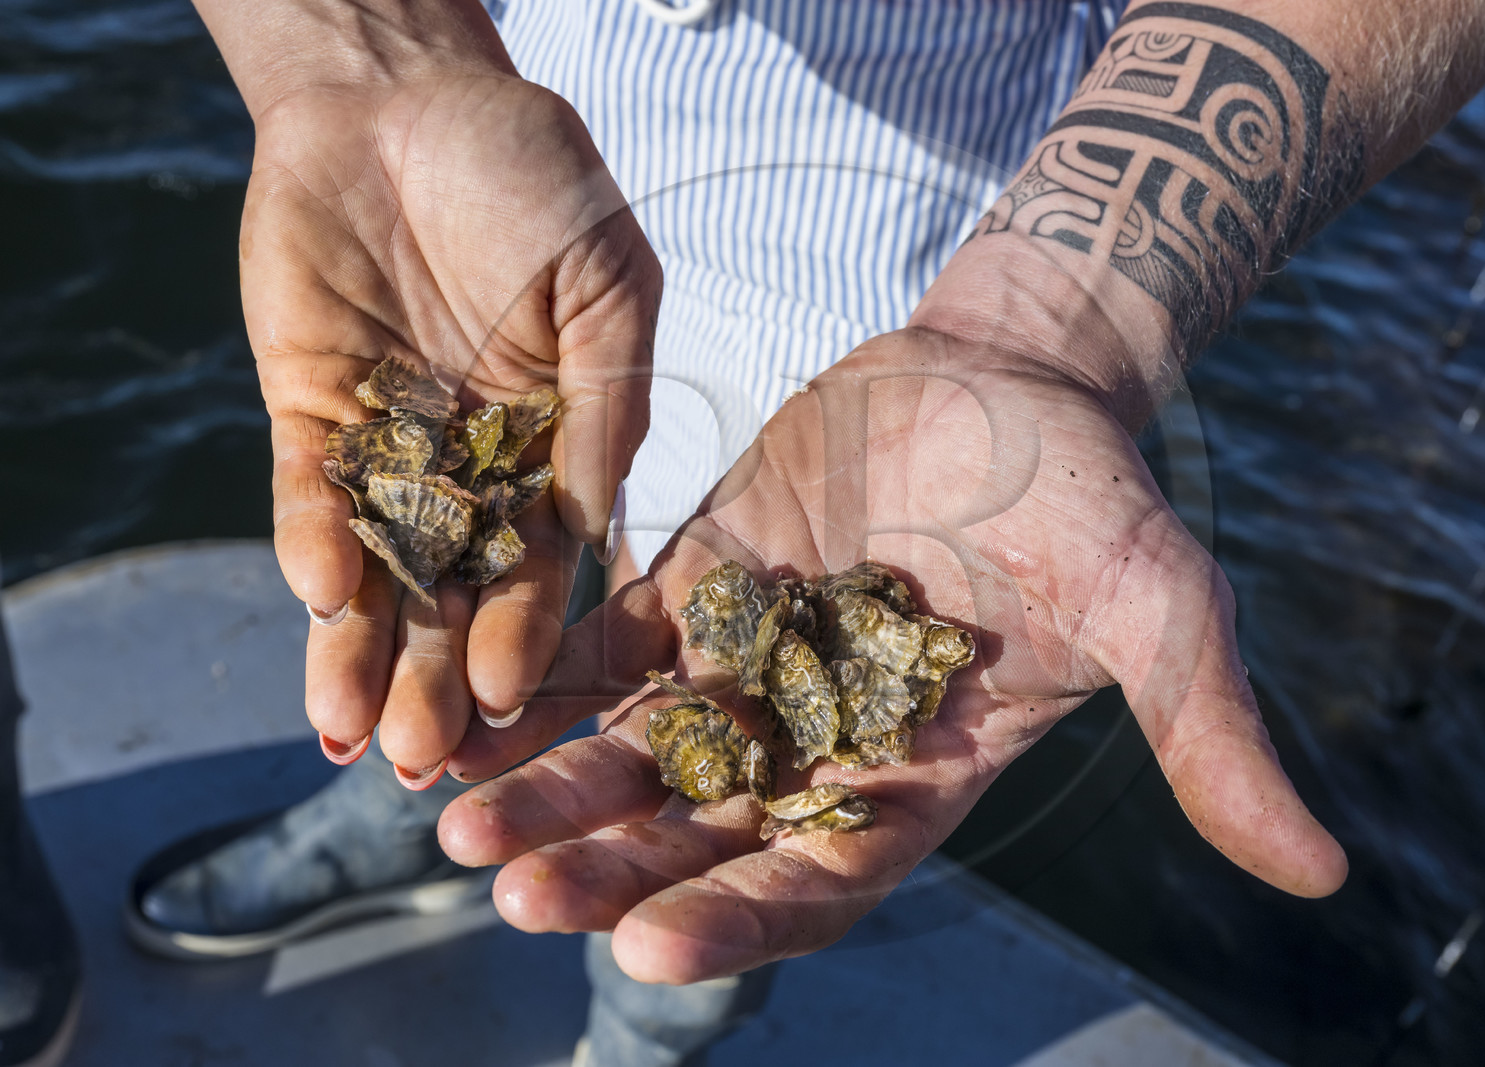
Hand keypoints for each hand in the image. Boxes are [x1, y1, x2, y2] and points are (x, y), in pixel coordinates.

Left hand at [244, 73, 659, 777]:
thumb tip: (596, 538)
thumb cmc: (535, 179)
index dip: (524, 635)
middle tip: (423, 760)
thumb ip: (609, 406)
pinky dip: (312, 541)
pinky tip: (319, 594)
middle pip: (450, 596)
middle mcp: (472, 473)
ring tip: (348, 735)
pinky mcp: (308, 415)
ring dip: (358, 650)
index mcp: (555, 456)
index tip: (510, 699)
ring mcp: (387, 450)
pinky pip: (307, 495)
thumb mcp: (609, 284)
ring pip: (372, 572)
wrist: (406, 94)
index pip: (540, 569)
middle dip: (434, 677)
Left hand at [435, 326, 1346, 982]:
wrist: (1019, 374)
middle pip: (700, 834)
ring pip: (638, 752)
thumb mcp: (1162, 610)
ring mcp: (754, 664)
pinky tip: (469, 707)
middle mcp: (823, 741)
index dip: (739, 918)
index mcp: (919, 776)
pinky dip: (546, 681)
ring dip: (553, 790)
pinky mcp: (703, 585)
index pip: (819, 879)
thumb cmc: (1096, 493)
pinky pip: (610, 645)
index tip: (651, 943)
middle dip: (611, 867)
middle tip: (513, 893)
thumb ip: (1208, 737)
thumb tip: (1322, 874)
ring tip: (460, 824)